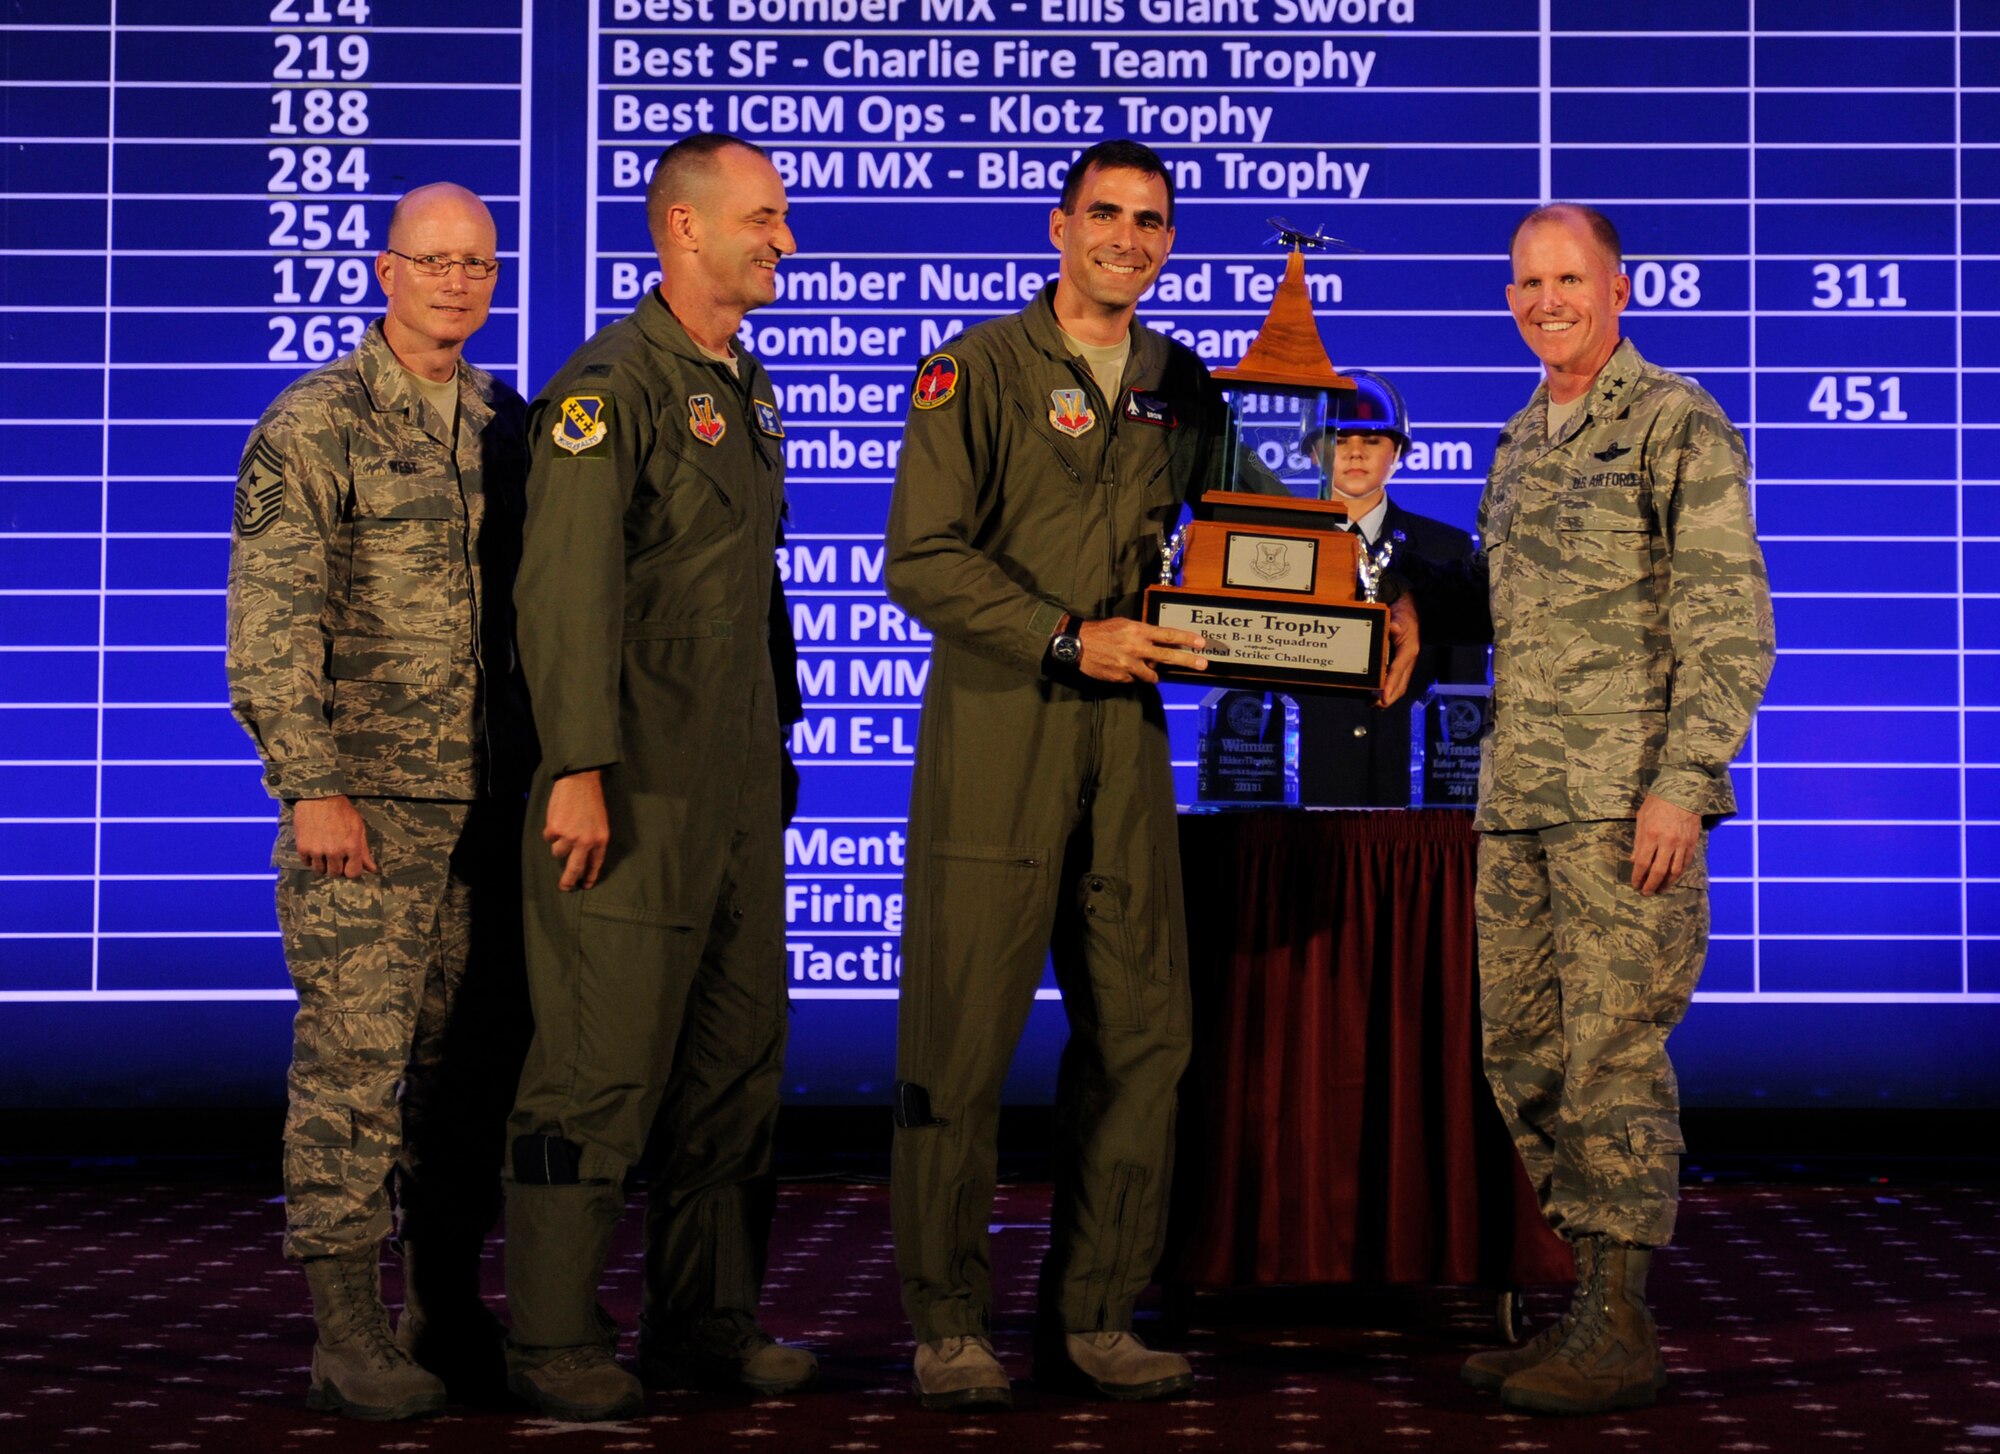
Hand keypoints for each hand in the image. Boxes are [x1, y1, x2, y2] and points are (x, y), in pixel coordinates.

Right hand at [292, 795, 376, 877]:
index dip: (351, 870)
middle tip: (335, 856)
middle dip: (336, 867)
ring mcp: (317, 851)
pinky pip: (306, 863)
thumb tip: (372, 869)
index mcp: (351, 847)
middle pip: (335, 874)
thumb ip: (364, 850)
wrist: (318, 797)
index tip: (349, 864)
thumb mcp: (358, 827)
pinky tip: (314, 847)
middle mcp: (334, 852)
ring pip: (320, 871)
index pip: (353, 873)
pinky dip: (310, 859)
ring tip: (324, 851)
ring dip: (322, 864)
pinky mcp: (302, 848)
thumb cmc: (342, 811)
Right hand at [545, 770, 609, 890]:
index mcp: (600, 840)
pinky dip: (551, 831)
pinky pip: (549, 838)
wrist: (579, 782)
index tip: (585, 885)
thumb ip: (593, 840)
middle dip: (569, 881)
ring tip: (564, 827)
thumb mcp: (600, 822)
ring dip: (558, 843)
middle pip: (575, 869)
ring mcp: (569, 837)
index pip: (595, 864)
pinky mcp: (554, 830)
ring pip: (558, 852)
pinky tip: (557, 818)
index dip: (589, 876)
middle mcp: (586, 842)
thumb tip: (582, 857)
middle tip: (565, 888)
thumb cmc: (590, 800)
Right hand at [1075, 617, 1206, 684]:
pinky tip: (1122, 668)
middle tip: (1203, 664)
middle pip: (1168, 656)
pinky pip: (1134, 680)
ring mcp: (1129, 664)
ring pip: (1152, 674)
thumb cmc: (1101, 632)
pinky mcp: (1121, 677)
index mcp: (1138, 631)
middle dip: (1188, 661)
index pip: (1168, 635)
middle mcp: (1136, 648)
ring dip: (1152, 673)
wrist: (1077, 644)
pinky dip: (1133, 676)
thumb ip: (1142, 634)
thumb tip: (1158, 647)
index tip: (1201, 643)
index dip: (1186, 639)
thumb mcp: (1124, 625)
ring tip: (1142, 667)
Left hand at [1377, 593, 1420, 706]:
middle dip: (1388, 697)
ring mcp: (1406, 663)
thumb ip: (1397, 624)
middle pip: (1400, 685)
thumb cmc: (1404, 615)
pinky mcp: (1401, 663)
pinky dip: (1387, 688)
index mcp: (1409, 651)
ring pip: (1399, 685)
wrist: (1411, 611)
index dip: (1390, 685)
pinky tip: (1376, 693)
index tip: (1382, 698)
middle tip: (1374, 705)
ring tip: (1373, 704)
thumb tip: (1393, 627)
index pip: (1398, 671)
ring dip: (1387, 696)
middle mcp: (1409, 660)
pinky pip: (1396, 679)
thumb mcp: (1400, 617)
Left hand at [1629, 793, 1699, 894]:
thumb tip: (1634, 861)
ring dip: (1666, 883)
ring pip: (1674, 871)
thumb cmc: (1658, 802)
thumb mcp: (1641, 818)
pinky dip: (1679, 873)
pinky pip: (1686, 863)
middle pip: (1658, 871)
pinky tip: (1673, 878)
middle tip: (1646, 893)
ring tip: (1660, 890)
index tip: (1635, 884)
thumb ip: (1638, 841)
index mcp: (1651, 835)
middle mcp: (1667, 842)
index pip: (1643, 863)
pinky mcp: (1692, 842)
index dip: (1638, 877)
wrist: (1683, 790)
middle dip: (1651, 885)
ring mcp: (1681, 843)